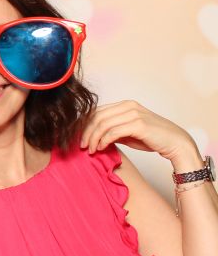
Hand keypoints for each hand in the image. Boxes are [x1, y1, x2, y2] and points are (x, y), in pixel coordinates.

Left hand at [80, 100, 199, 168]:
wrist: (175, 143)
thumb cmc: (152, 138)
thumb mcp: (128, 132)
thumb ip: (112, 130)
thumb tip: (93, 135)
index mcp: (125, 105)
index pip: (97, 111)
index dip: (84, 124)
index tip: (79, 137)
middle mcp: (128, 106)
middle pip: (96, 116)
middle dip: (86, 132)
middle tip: (82, 145)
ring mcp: (134, 114)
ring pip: (102, 124)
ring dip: (93, 138)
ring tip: (91, 150)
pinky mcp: (138, 124)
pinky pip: (113, 132)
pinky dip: (103, 141)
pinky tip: (101, 148)